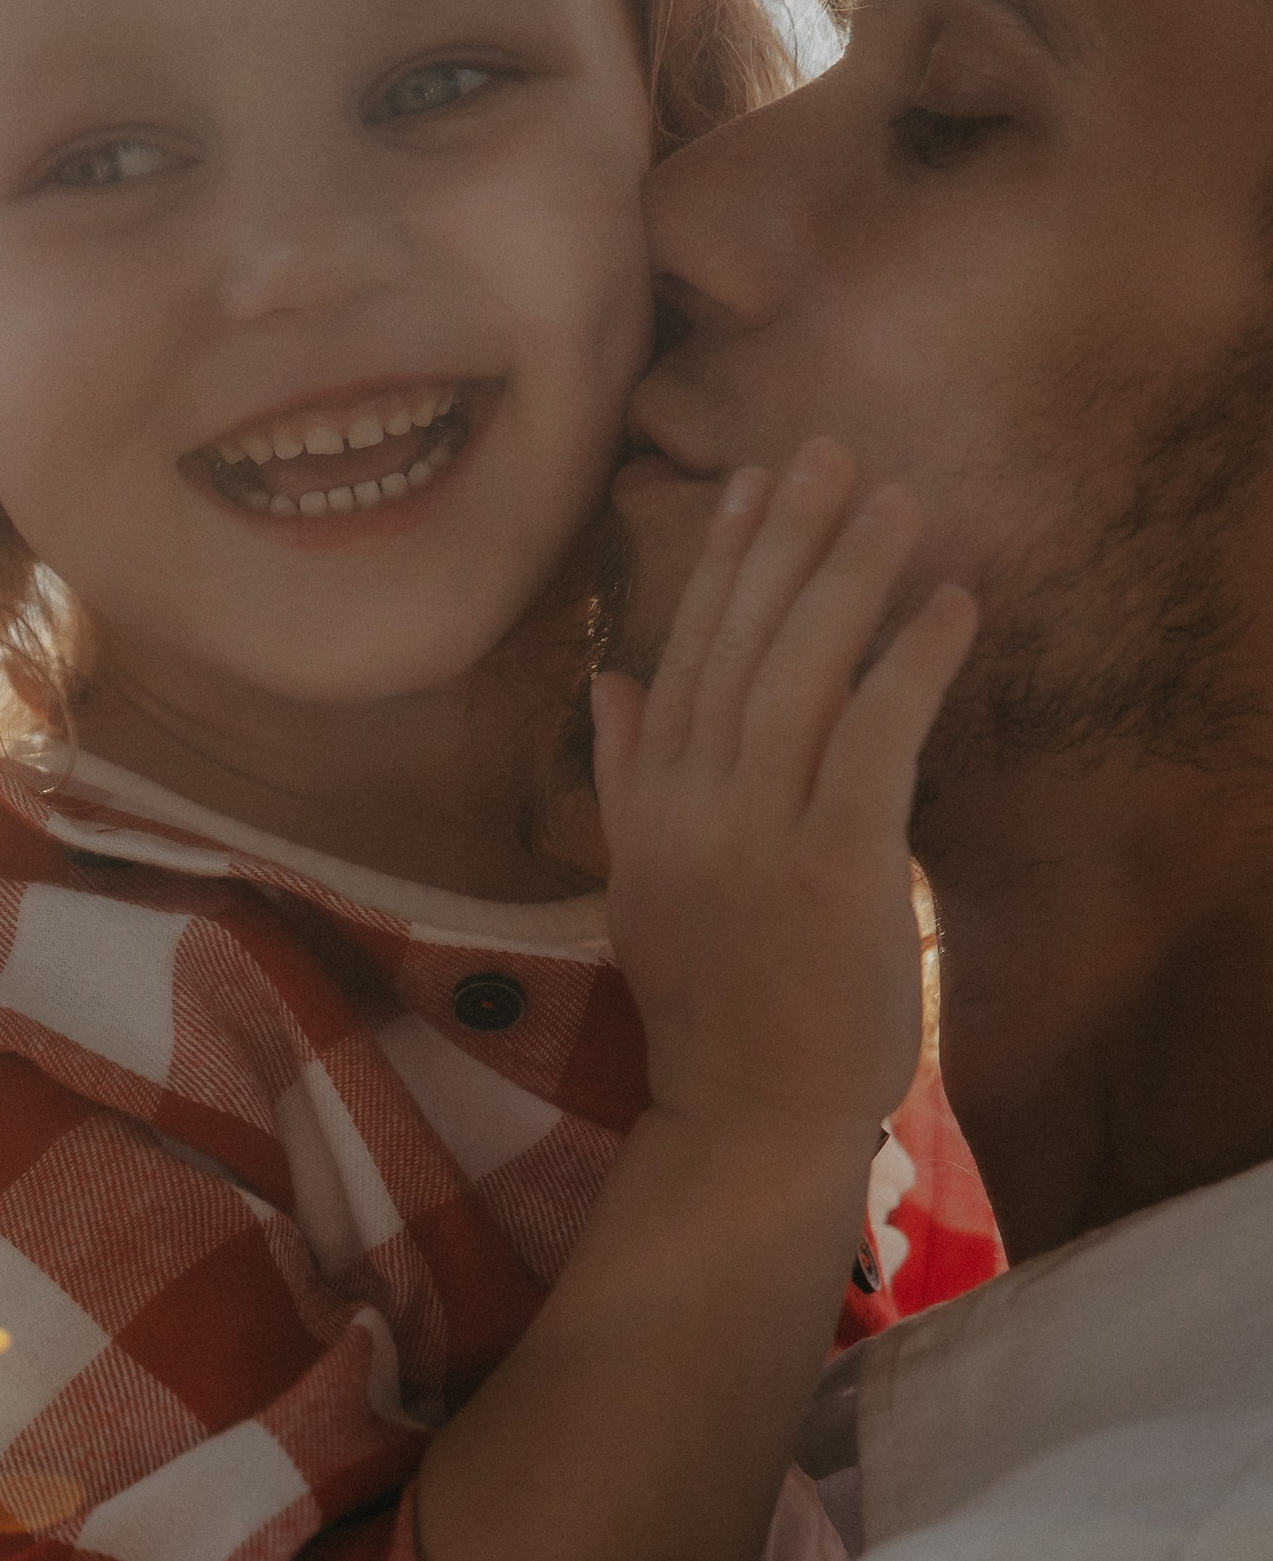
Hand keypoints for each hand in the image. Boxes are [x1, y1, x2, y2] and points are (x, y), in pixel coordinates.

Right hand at [592, 437, 977, 1142]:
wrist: (744, 1110)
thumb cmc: (712, 1002)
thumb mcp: (641, 882)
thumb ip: (624, 775)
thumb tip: (609, 678)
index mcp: (649, 806)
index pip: (685, 657)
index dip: (722, 564)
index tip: (756, 482)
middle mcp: (690, 808)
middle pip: (740, 647)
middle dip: (788, 539)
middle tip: (831, 450)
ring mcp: (754, 836)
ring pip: (801, 676)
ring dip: (853, 577)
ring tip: (897, 500)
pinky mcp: (830, 869)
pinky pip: (873, 741)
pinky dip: (911, 666)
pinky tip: (949, 604)